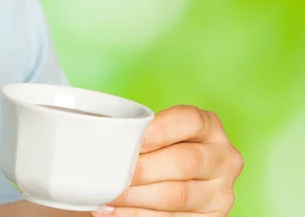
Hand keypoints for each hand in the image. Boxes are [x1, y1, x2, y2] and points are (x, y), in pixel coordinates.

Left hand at [92, 105, 243, 216]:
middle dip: (144, 168)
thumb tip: (103, 131)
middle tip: (112, 171)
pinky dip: (137, 215)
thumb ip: (142, 128)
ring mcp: (220, 193)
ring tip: (108, 194)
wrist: (178, 176)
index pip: (191, 120)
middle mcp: (224, 159)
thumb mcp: (160, 130)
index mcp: (211, 127)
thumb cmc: (161, 145)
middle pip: (184, 161)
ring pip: (176, 195)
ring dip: (136, 197)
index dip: (162, 128)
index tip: (135, 139)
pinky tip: (113, 210)